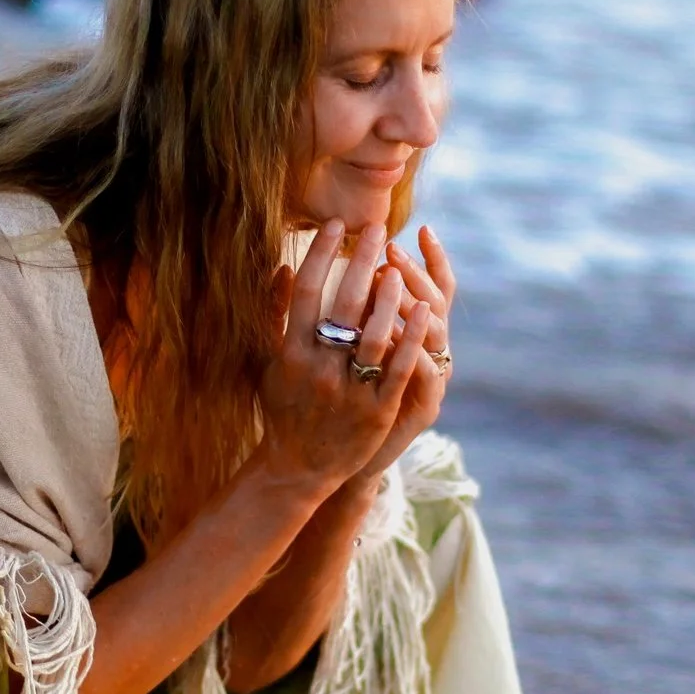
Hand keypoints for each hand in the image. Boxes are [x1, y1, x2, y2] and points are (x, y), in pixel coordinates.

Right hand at [252, 220, 435, 498]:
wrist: (297, 468)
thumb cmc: (283, 407)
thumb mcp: (269, 362)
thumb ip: (275, 315)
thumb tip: (282, 267)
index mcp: (290, 354)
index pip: (306, 293)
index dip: (321, 255)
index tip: (336, 225)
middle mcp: (318, 369)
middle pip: (343, 305)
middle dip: (361, 261)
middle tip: (377, 228)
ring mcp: (349, 391)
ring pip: (374, 335)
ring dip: (389, 296)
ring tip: (398, 266)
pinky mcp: (376, 411)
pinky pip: (399, 368)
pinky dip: (412, 337)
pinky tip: (425, 309)